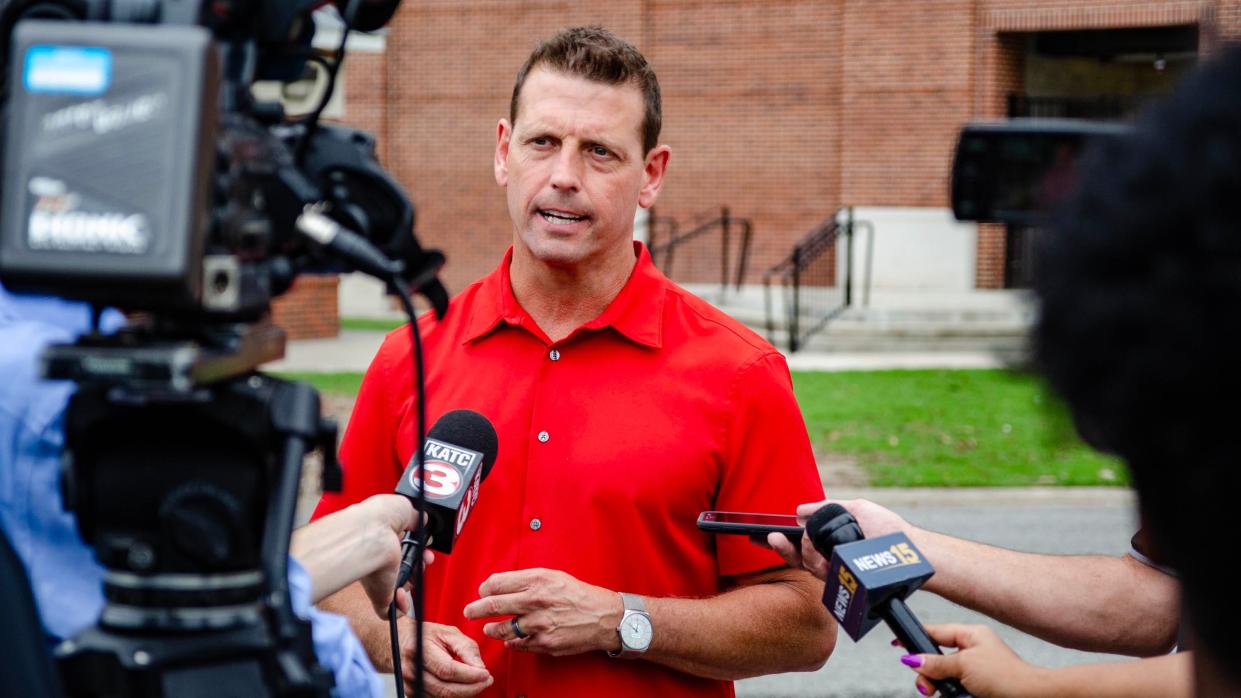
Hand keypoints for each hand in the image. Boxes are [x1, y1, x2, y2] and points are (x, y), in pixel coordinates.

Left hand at [290, 494, 432, 617]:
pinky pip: (391, 611)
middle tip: (425, 559)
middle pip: (402, 569)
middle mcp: (378, 559)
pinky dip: (402, 606)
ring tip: (415, 574)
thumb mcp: (402, 506)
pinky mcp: (379, 596)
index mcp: (382, 538)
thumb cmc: (378, 517)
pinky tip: (402, 591)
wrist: (369, 534)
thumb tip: (421, 519)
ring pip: (399, 590)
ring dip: (412, 584)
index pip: (400, 549)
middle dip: (419, 566)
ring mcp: (378, 578)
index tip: (425, 546)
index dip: (416, 549)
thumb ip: (414, 516)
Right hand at [396, 619, 492, 697]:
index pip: (447, 669)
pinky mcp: (412, 693)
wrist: (399, 643)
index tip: (486, 674)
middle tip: (487, 680)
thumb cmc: (427, 636)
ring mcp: (410, 684)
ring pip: (442, 697)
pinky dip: (453, 696)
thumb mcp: (448, 632)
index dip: (469, 675)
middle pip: (444, 688)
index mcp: (418, 648)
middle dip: (471, 688)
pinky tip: (463, 687)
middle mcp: (411, 669)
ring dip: (464, 693)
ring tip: (478, 683)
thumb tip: (480, 667)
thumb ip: (466, 647)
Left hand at [462, 568, 623, 655]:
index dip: (484, 589)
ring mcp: (539, 624)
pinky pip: (518, 645)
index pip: (496, 583)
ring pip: (502, 629)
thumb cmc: (579, 595)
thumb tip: (501, 585)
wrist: (603, 617)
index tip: (482, 592)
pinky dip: (512, 643)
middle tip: (470, 611)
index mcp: (537, 581)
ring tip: (490, 629)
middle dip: (476, 609)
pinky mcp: (544, 643)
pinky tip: (511, 640)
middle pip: (493, 606)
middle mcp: (536, 601)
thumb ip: (527, 580)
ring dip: (492, 630)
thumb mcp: (553, 576)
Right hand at [767, 498, 914, 580]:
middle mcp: (831, 561)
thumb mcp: (855, 509)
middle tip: (776, 537)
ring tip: (810, 539)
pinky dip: (818, 562)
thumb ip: (826, 508)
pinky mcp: (846, 583)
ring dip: (805, 551)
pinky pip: (823, 575)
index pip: (800, 546)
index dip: (781, 543)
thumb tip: (798, 511)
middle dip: (784, 548)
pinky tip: (822, 554)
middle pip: (797, 558)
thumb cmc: (887, 529)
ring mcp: (838, 573)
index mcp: (830, 544)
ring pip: (807, 566)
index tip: (766, 535)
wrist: (911, 549)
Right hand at [900, 624, 1042, 697]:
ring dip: (940, 686)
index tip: (897, 644)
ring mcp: (975, 669)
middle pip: (936, 658)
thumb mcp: (963, 666)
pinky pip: (955, 688)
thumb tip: (913, 659)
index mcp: (970, 635)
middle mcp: (972, 650)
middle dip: (928, 673)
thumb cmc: (1004, 676)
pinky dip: (952, 693)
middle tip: (927, 687)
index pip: (936, 632)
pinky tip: (955, 696)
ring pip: (944, 676)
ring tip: (942, 694)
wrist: (1029, 697)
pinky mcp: (978, 686)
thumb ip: (935, 663)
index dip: (916, 638)